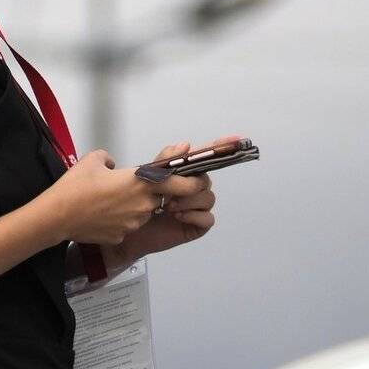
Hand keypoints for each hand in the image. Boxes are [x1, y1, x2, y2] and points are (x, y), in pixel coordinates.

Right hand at [46, 148, 212, 247]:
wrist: (57, 216)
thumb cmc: (75, 186)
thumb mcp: (93, 160)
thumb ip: (109, 158)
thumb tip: (112, 164)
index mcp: (140, 182)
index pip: (179, 183)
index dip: (192, 181)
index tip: (196, 179)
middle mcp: (143, 204)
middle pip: (160, 198)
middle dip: (155, 194)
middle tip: (134, 188)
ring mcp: (134, 222)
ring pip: (144, 211)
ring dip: (135, 206)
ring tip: (109, 199)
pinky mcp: (123, 235)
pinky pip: (128, 224)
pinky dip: (121, 218)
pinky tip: (102, 214)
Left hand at [115, 135, 241, 261]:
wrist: (131, 231)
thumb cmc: (139, 203)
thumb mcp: (148, 178)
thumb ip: (165, 160)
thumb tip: (186, 145)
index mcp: (184, 174)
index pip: (205, 157)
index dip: (221, 146)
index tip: (237, 138)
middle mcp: (194, 189)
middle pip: (206, 180)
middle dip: (190, 185)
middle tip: (169, 193)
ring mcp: (197, 207)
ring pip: (208, 198)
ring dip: (189, 201)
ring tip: (169, 207)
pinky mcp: (197, 225)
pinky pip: (208, 218)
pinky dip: (194, 216)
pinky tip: (177, 217)